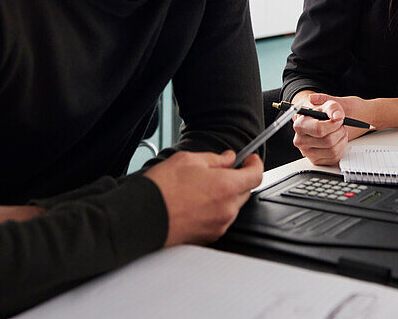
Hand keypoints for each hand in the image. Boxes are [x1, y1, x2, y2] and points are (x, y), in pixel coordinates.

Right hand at [143, 150, 262, 247]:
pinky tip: (196, 202)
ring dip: (225, 195)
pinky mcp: (207, 237)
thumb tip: (228, 158)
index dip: (255, 164)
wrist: (141, 218)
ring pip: (232, 207)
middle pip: (245, 191)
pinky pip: (220, 220)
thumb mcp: (188, 160)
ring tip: (201, 187)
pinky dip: (214, 210)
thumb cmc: (161, 190)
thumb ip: (214, 159)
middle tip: (221, 170)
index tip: (250, 159)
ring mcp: (218, 226)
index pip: (256, 175)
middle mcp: (226, 209)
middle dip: (237, 179)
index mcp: (226, 187)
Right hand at [291, 92, 372, 165]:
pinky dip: (340, 148)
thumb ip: (333, 108)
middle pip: (328, 141)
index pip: (318, 129)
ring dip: (342, 140)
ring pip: (333, 150)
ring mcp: (307, 153)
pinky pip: (334, 158)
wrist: (319, 123)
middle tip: (340, 125)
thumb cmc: (321, 115)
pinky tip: (337, 140)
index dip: (333, 125)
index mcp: (299, 125)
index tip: (338, 120)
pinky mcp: (316, 160)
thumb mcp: (326, 105)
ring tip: (339, 132)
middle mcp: (300, 141)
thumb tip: (338, 116)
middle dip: (339, 131)